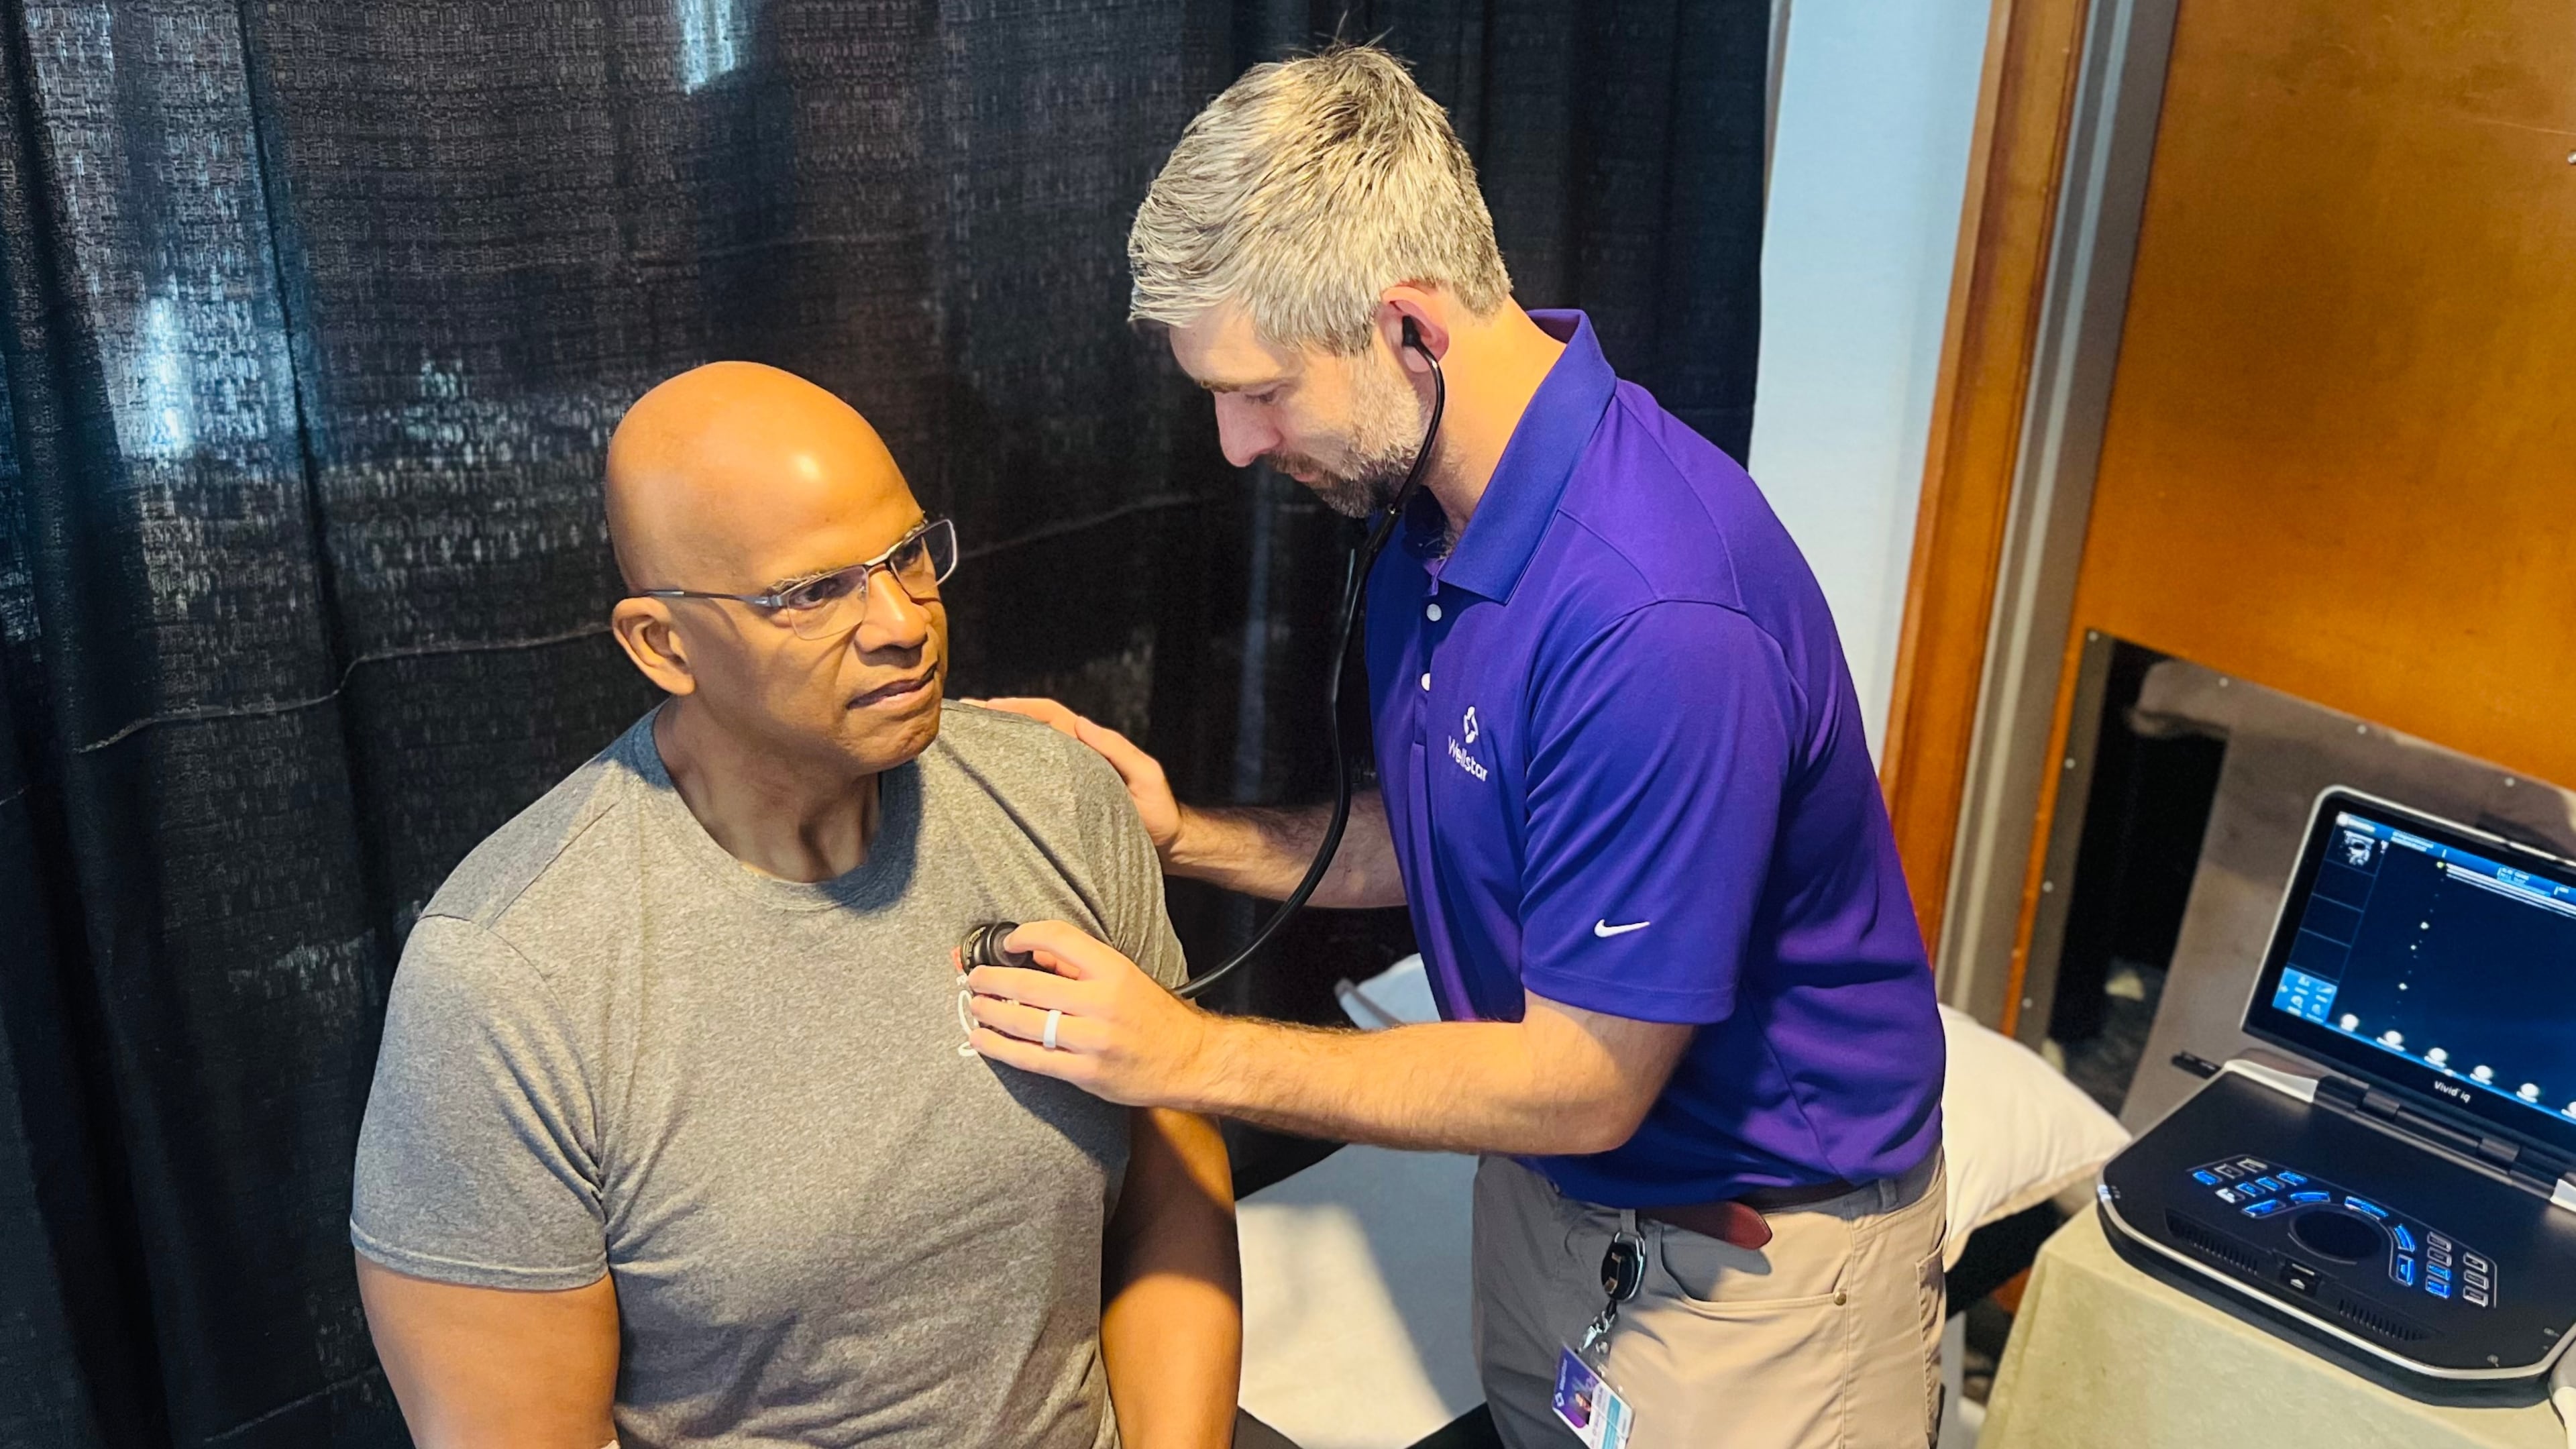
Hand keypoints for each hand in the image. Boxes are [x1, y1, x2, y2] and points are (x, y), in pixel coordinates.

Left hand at [963, 920, 1218, 1108]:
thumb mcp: (1125, 976)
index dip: (1024, 936)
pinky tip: (982, 1039)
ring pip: (1024, 1022)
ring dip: (990, 1012)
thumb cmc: (1154, 1016)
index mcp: (1112, 969)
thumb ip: (1080, 964)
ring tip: (974, 1006)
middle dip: (992, 980)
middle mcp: (1100, 1001)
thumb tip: (1034, 952)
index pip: (1057, 937)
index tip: (1007, 943)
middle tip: (973, 979)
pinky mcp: (1084, 1072)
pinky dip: (1000, 1047)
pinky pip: (1031, 1058)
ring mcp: (1091, 1040)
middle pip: (1030, 984)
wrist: (1188, 1060)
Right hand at [971, 698, 1182, 858]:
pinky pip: (1029, 785)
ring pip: (1025, 755)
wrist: (1166, 848)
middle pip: (1029, 730)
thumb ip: (1118, 749)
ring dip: (996, 744)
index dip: (1019, 707)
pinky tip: (982, 779)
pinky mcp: (1060, 808)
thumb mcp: (1146, 777)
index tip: (988, 705)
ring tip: (963, 741)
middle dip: (996, 720)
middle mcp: (1072, 760)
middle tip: (961, 717)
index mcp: (1088, 747)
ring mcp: (1064, 783)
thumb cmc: (1159, 815)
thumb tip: (1081, 722)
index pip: (1049, 716)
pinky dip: (1006, 775)